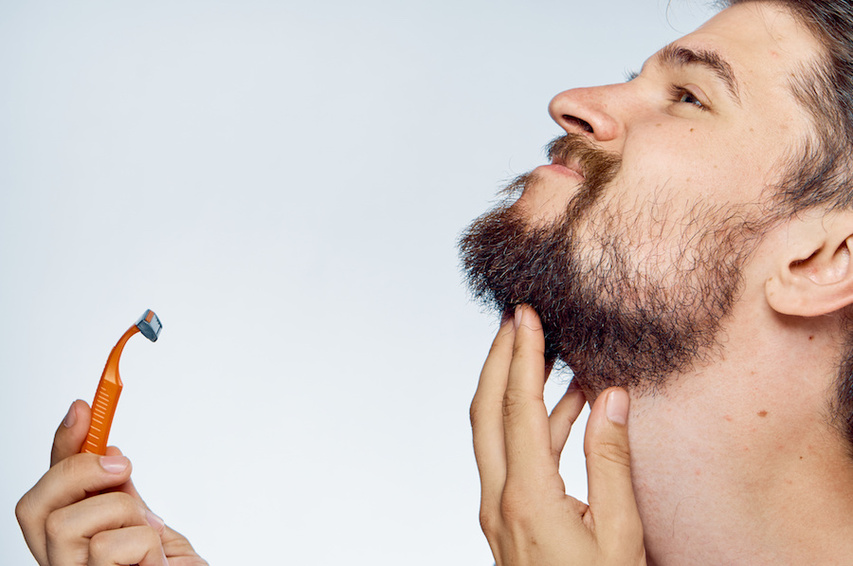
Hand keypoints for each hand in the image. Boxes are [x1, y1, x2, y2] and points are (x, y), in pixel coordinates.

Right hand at [16, 399, 207, 565]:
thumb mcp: (147, 525)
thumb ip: (121, 495)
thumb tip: (107, 451)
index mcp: (72, 546)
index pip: (45, 493)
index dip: (61, 446)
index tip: (84, 406)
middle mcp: (62, 565)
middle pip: (32, 507)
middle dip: (76, 472)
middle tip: (123, 465)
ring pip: (67, 525)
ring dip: (123, 514)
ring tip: (150, 535)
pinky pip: (109, 548)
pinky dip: (145, 543)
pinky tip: (155, 561)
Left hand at [470, 305, 645, 565]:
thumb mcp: (620, 536)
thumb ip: (612, 462)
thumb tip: (610, 398)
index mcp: (526, 498)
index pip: (517, 408)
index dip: (520, 355)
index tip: (523, 316)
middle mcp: (499, 498)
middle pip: (486, 411)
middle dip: (498, 359)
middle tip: (515, 319)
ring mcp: (497, 509)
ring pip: (494, 431)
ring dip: (516, 388)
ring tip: (545, 352)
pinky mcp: (506, 517)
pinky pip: (513, 457)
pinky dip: (534, 424)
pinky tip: (567, 407)